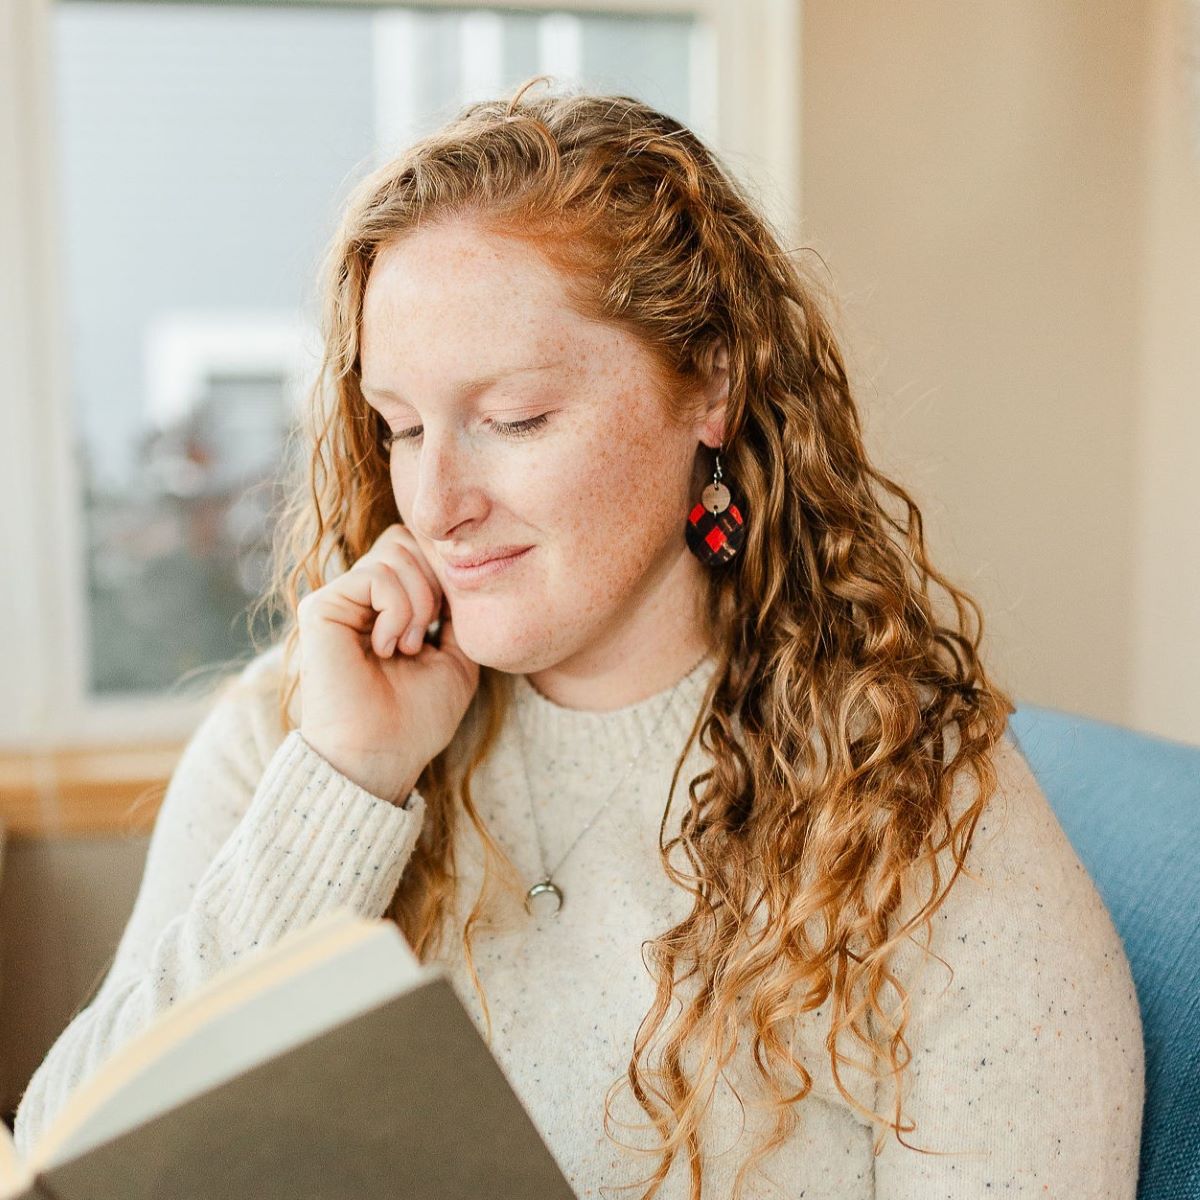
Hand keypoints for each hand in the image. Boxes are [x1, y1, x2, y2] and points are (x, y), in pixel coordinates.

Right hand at [296, 523, 478, 803]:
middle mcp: (358, 597)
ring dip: (418, 602)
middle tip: (426, 635)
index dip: (443, 575)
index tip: (446, 624)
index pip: (416, 550)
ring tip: (406, 646)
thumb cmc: (418, 717)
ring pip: (395, 553)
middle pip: (407, 542)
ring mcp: (338, 599)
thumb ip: (455, 610)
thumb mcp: (456, 656)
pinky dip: (396, 610)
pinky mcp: (321, 607)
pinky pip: (376, 575)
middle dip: (433, 584)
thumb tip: (454, 567)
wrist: (383, 753)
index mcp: (386, 606)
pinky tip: (385, 647)